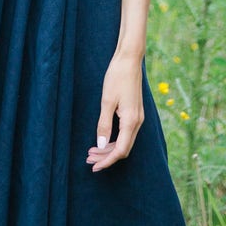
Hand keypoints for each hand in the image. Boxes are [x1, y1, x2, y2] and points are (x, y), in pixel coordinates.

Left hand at [86, 50, 143, 171]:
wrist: (130, 59)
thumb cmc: (117, 77)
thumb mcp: (107, 101)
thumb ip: (104, 124)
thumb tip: (100, 145)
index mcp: (131, 121)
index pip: (120, 150)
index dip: (107, 161)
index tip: (94, 166)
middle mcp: (137, 122)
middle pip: (123, 149)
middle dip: (106, 157)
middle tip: (88, 160)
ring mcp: (137, 117)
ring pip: (124, 142)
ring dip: (109, 149)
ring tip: (91, 151)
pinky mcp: (135, 113)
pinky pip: (126, 133)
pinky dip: (114, 139)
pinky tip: (102, 139)